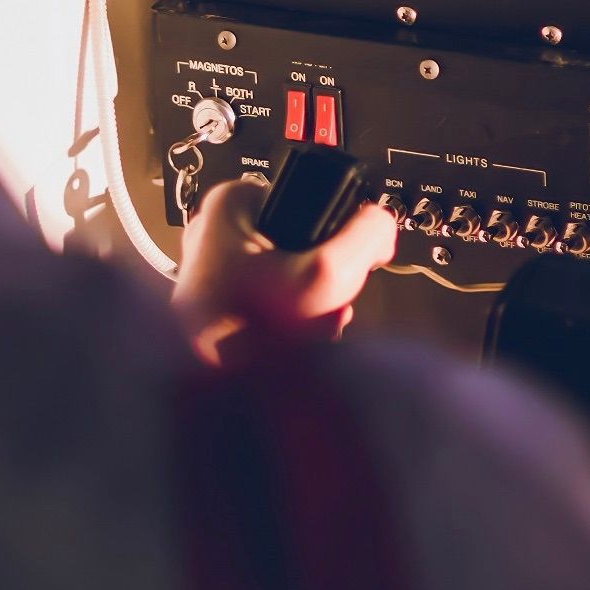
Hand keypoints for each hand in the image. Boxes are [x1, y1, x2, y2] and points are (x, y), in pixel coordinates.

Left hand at [169, 178, 396, 361]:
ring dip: (307, 304)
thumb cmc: (249, 331)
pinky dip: (285, 322)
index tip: (340, 260)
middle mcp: (211, 233)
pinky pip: (263, 303)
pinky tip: (296, 341)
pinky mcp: (212, 307)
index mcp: (228, 205)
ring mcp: (208, 273)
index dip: (333, 231)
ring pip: (281, 277)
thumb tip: (381, 228)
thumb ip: (368, 236)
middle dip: (321, 278)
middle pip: (296, 243)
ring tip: (313, 326)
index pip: (305, 198)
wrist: (216, 391)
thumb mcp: (327, 271)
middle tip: (328, 302)